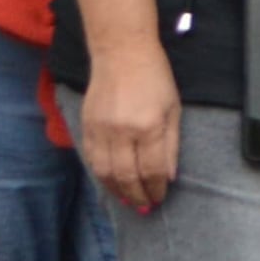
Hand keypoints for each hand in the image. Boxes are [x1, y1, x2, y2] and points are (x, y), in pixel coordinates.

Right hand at [81, 45, 181, 214]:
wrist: (121, 52)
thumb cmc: (155, 78)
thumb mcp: (173, 109)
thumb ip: (170, 145)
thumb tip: (168, 177)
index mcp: (148, 126)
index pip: (151, 169)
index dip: (155, 188)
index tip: (160, 198)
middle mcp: (122, 131)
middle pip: (127, 176)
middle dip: (137, 196)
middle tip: (145, 208)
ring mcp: (101, 129)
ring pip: (105, 172)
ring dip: (116, 191)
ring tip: (128, 201)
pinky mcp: (86, 125)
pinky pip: (91, 158)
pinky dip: (100, 175)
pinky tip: (110, 183)